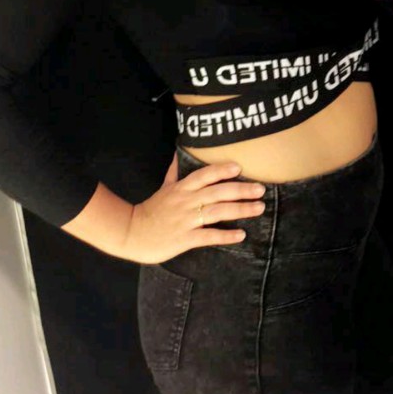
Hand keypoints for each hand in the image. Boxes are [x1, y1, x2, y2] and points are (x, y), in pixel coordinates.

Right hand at [123, 153, 265, 263]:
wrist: (131, 232)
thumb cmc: (151, 209)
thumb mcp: (163, 187)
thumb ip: (174, 172)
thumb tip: (178, 155)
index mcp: (182, 188)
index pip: (204, 175)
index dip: (222, 170)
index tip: (240, 167)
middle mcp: (186, 201)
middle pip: (217, 192)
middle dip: (241, 190)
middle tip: (261, 189)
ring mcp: (186, 220)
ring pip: (217, 212)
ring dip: (240, 210)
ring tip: (259, 208)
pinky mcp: (184, 239)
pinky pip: (208, 236)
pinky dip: (225, 235)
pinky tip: (241, 235)